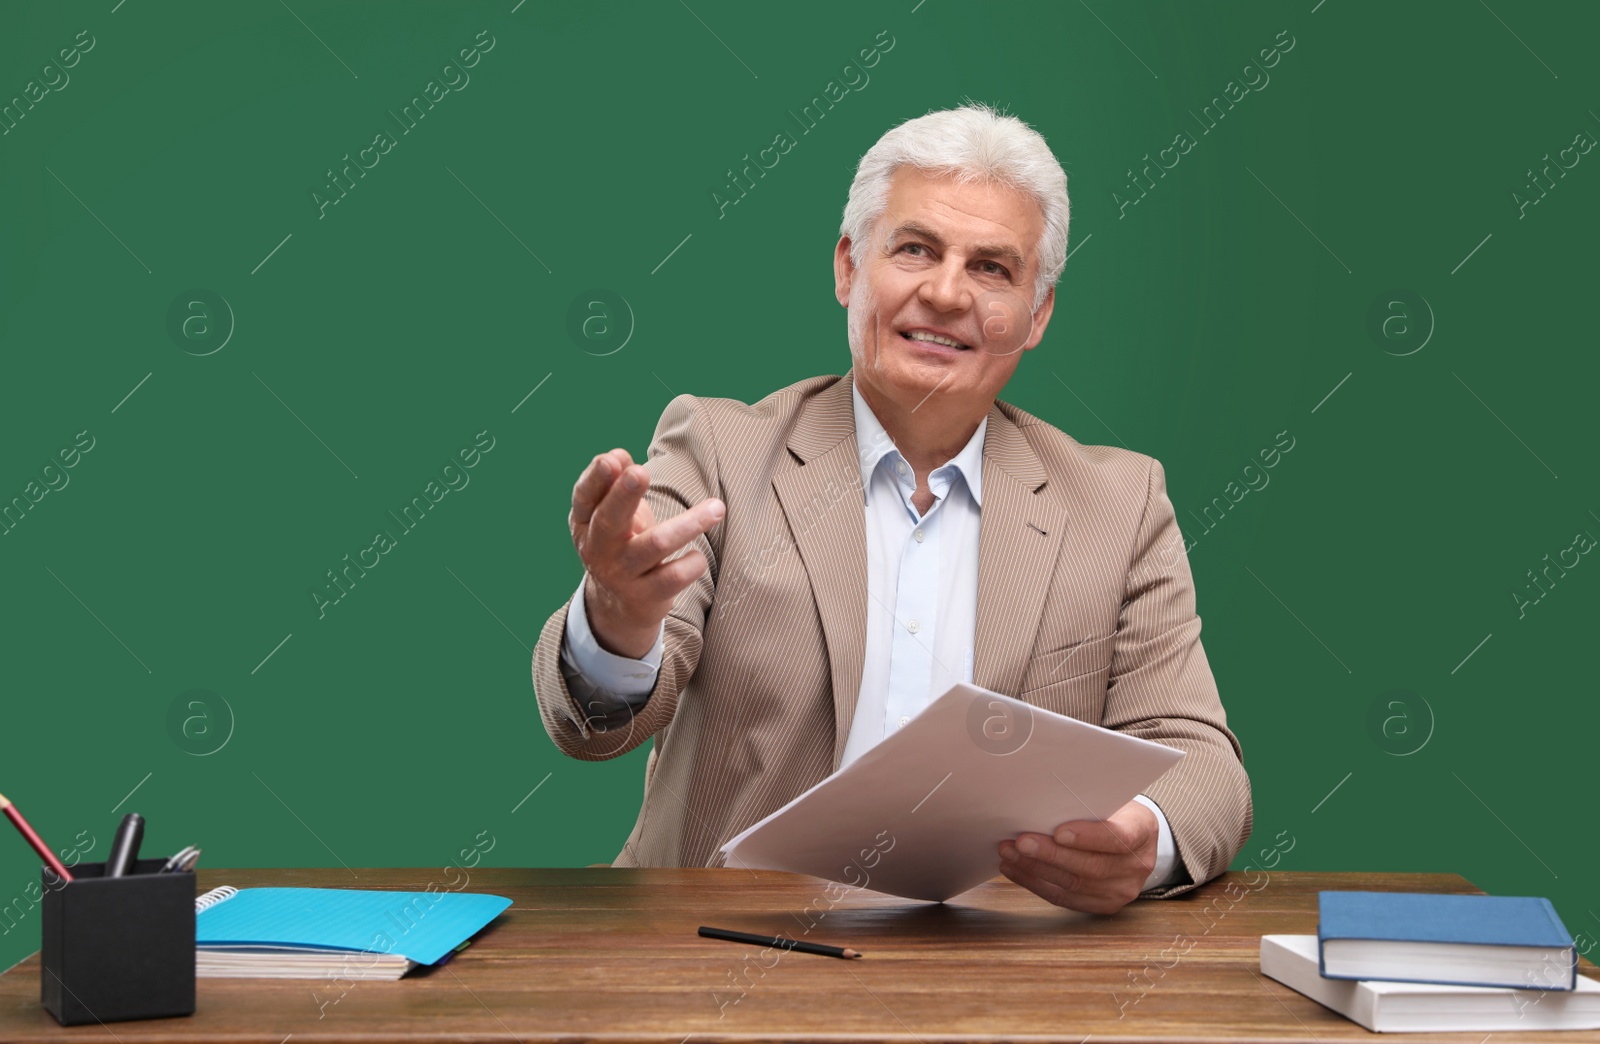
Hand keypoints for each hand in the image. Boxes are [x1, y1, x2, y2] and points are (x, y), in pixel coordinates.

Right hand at [568, 448, 723, 658]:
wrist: (618, 605)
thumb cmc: (621, 542)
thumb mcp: (611, 514)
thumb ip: (615, 483)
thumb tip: (620, 456)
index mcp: (585, 522)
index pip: (585, 496)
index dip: (596, 478)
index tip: (613, 459)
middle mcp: (598, 548)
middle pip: (610, 519)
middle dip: (625, 495)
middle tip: (640, 472)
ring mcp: (621, 574)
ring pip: (655, 545)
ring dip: (688, 524)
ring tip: (717, 508)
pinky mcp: (645, 596)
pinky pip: (674, 577)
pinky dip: (692, 563)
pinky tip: (698, 557)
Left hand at [996, 799, 1158, 914]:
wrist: (1133, 841)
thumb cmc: (1113, 813)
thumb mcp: (1110, 799)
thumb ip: (1086, 802)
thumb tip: (1042, 798)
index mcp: (1142, 831)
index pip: (1118, 837)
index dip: (1087, 837)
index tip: (1058, 832)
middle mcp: (1137, 866)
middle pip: (1091, 866)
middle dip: (1050, 854)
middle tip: (1020, 842)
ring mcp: (1121, 890)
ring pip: (1073, 885)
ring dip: (1036, 869)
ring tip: (1009, 854)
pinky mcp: (1103, 905)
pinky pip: (1065, 899)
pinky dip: (1036, 884)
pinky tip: (1015, 870)